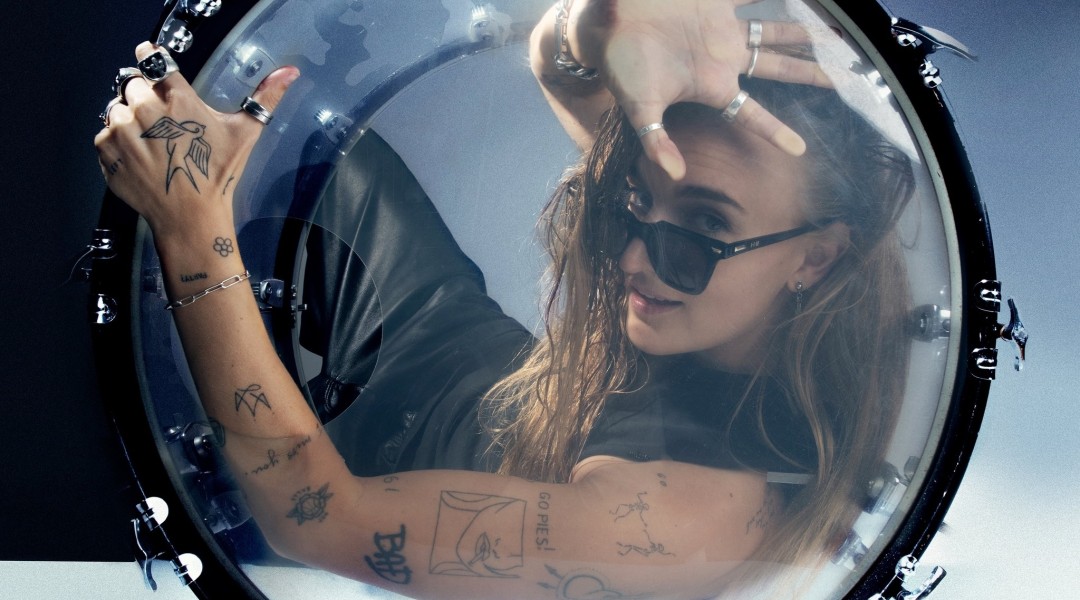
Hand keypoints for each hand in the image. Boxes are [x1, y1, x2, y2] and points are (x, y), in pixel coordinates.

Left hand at [95, 42, 299, 240]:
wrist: (189, 216)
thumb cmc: (218, 174)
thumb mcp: (245, 133)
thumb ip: (265, 97)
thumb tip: (290, 71)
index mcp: (178, 99)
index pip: (154, 60)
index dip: (155, 63)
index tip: (157, 72)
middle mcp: (145, 109)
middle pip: (133, 84)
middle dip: (145, 98)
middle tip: (163, 125)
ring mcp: (122, 130)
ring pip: (116, 108)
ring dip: (129, 120)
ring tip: (151, 144)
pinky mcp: (106, 150)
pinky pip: (104, 134)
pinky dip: (117, 144)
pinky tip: (140, 158)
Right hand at [570, 0, 827, 177]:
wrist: (608, 23)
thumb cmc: (622, 66)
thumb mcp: (639, 106)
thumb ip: (656, 139)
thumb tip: (674, 173)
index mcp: (712, 85)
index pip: (751, 114)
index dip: (775, 131)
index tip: (800, 151)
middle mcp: (724, 58)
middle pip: (777, 68)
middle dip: (809, 73)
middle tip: (844, 78)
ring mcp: (723, 28)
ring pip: (775, 29)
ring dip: (804, 32)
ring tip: (839, 33)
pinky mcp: (715, 1)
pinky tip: (809, 0)